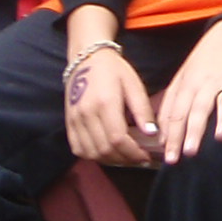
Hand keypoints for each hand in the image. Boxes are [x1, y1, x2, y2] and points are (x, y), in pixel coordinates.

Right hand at [66, 45, 155, 166]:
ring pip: (91, 153)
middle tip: (139, 159)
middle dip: (124, 159)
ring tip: (125, 157)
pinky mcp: (69, 123)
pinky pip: (78, 149)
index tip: (146, 157)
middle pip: (105, 150)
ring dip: (110, 160)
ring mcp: (75, 120)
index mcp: (105, 103)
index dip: (133, 153)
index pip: (118, 139)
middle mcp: (86, 114)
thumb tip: (152, 134)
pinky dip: (94, 156)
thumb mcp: (134, 85)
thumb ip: (142, 110)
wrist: (87, 60)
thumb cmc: (115, 70)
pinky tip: (107, 153)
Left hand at [154, 19, 221, 162]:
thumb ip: (169, 106)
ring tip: (221, 137)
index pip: (177, 112)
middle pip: (198, 109)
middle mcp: (207, 83)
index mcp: (189, 84)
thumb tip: (160, 136)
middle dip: (193, 131)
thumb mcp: (181, 78)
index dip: (172, 135)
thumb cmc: (203, 61)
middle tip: (188, 153)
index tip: (169, 158)